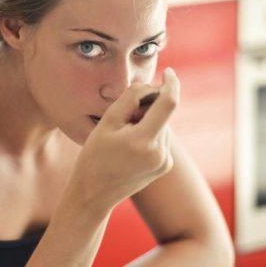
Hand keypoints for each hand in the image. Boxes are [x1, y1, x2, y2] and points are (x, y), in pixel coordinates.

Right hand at [66, 68, 180, 214]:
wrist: (94, 194)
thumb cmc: (95, 155)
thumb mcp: (107, 122)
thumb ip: (131, 98)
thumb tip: (150, 85)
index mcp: (144, 140)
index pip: (169, 102)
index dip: (171, 83)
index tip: (169, 72)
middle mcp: (160, 152)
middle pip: (164, 114)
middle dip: (149, 107)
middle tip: (124, 118)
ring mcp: (164, 161)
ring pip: (164, 126)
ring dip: (149, 121)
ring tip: (124, 137)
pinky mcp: (165, 166)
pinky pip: (162, 139)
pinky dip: (151, 134)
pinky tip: (131, 147)